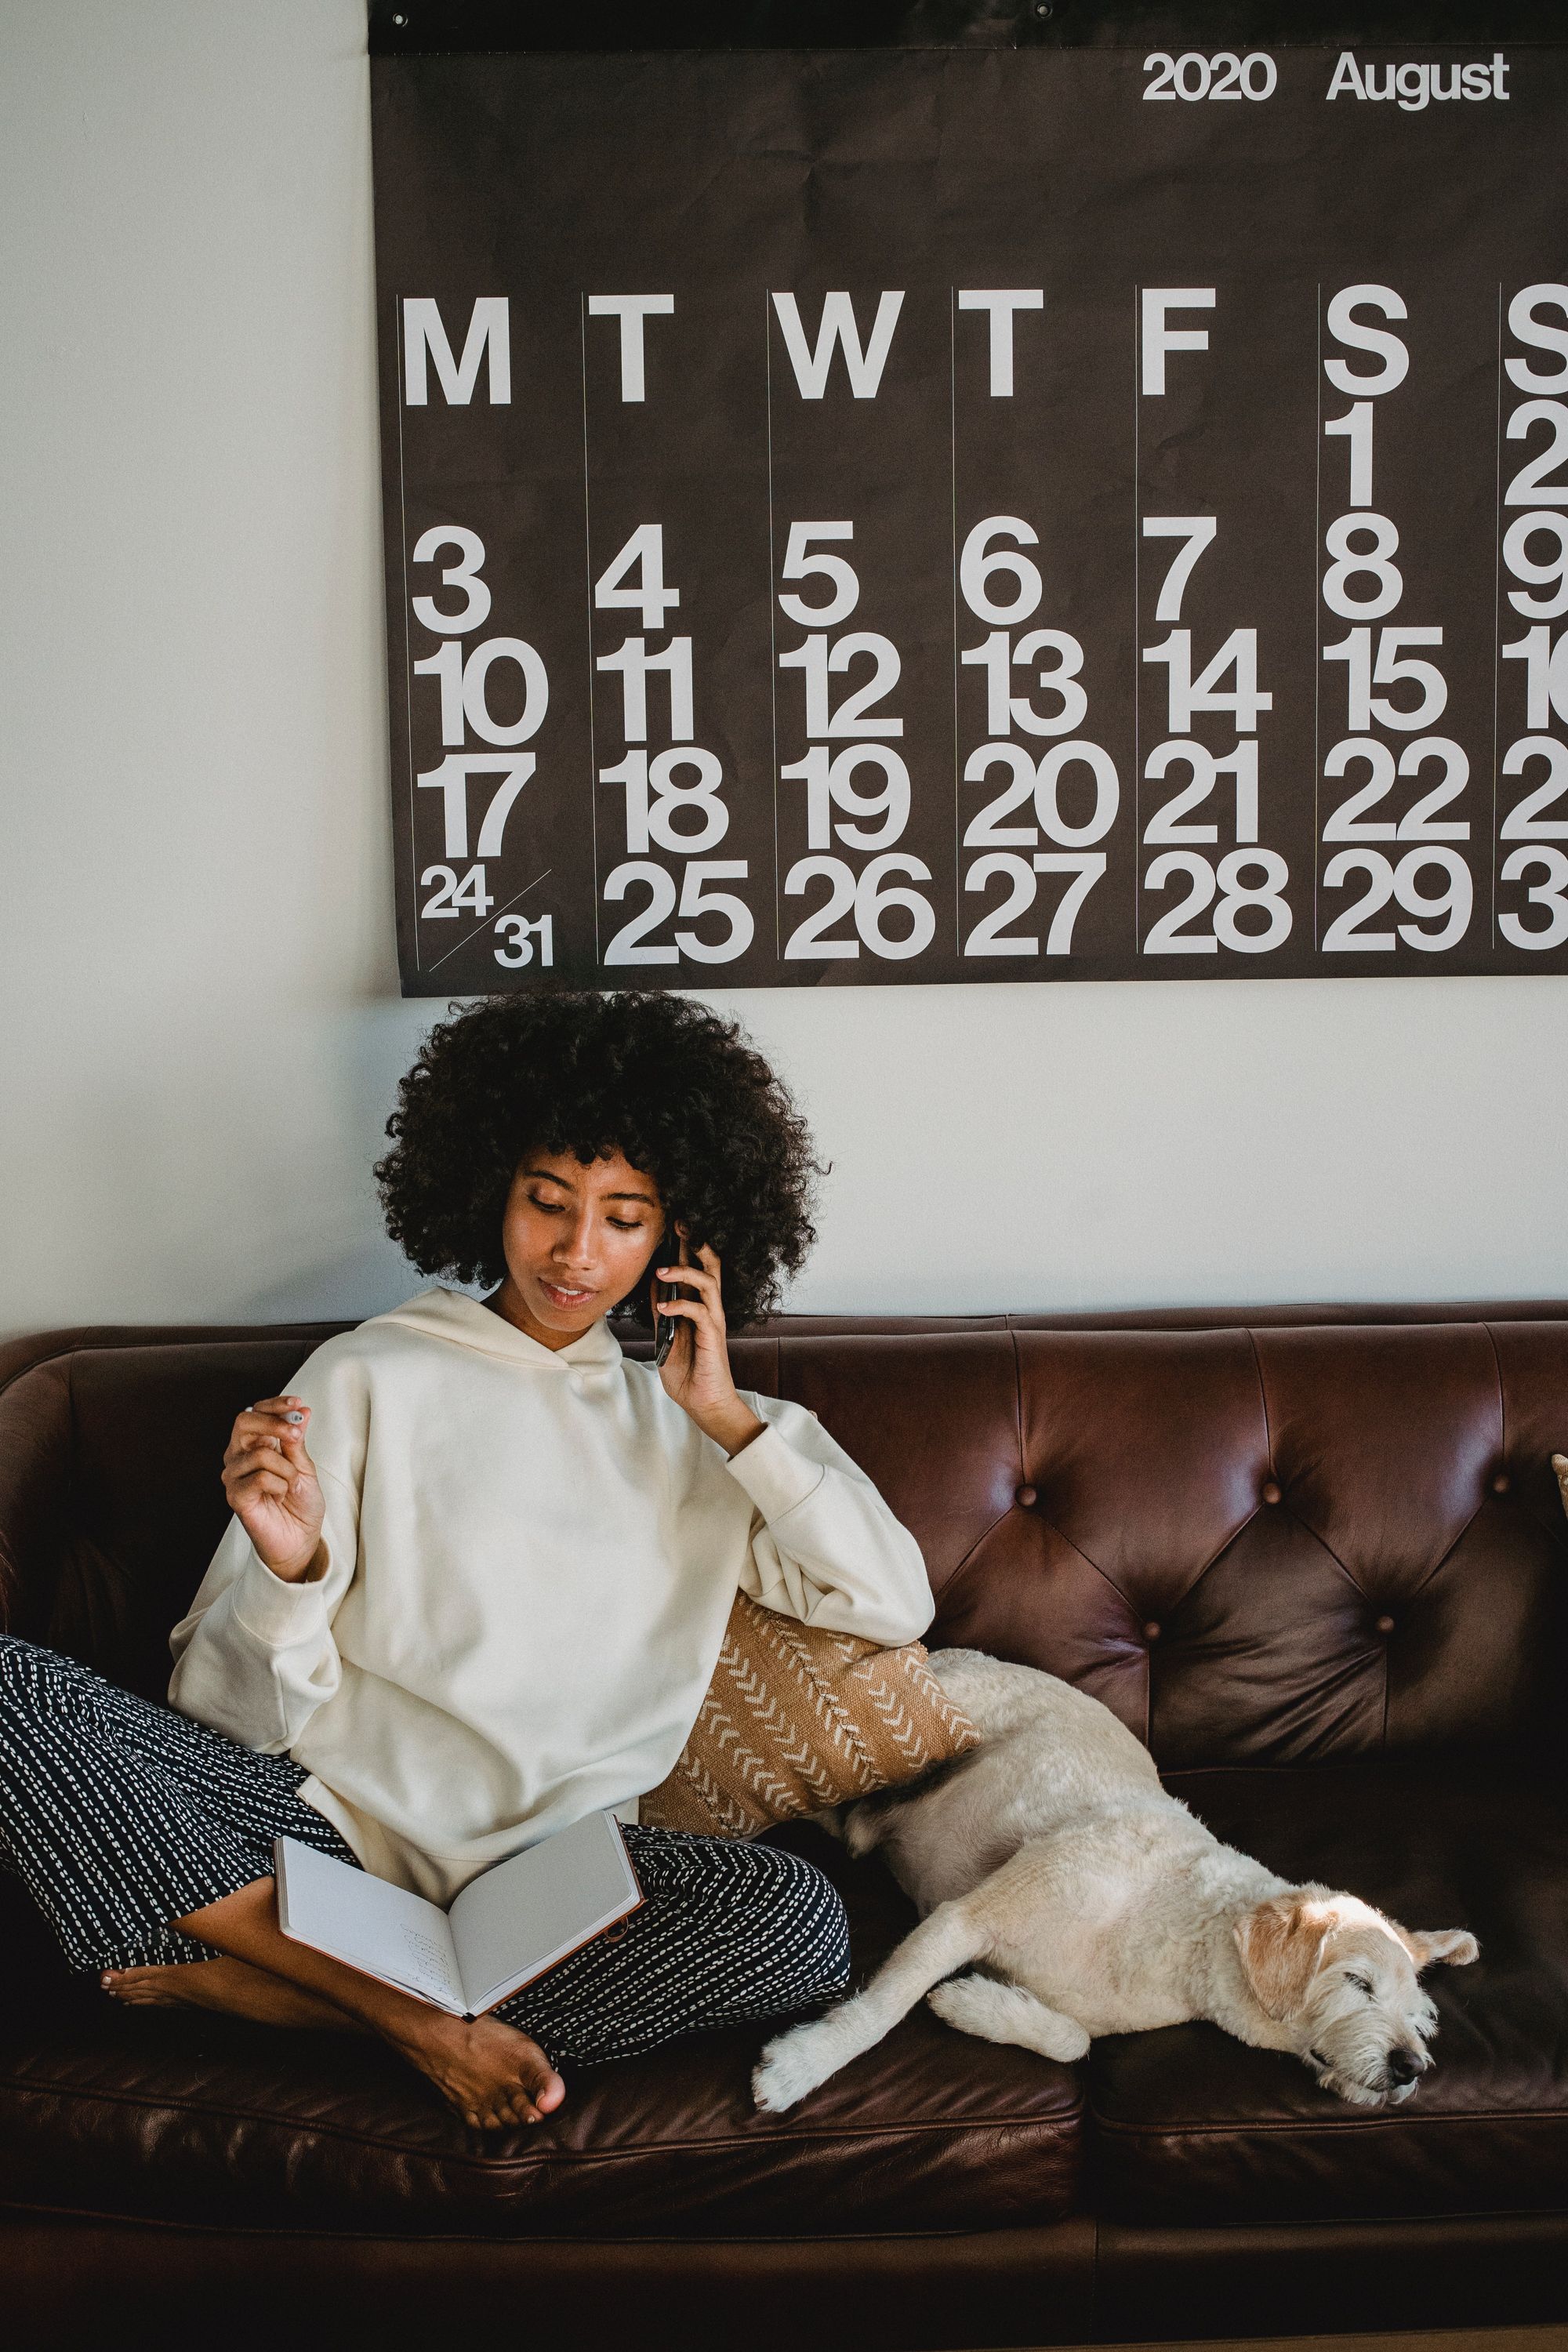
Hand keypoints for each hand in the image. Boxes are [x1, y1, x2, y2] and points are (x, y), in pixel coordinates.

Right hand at [222, 1397, 326, 1582]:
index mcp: (255, 1445)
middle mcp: (240, 1457)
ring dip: (286, 1469)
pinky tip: (280, 1495)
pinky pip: (260, 1477)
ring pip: (260, 1454)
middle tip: (296, 1436)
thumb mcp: (304, 1465)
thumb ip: (297, 1439)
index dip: (275, 1404)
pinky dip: (279, 1485)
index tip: (297, 1404)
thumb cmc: (300, 1503)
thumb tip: (302, 1410)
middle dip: (275, 1424)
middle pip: (244, 1422)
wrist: (300, 1540)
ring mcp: (234, 1476)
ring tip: (290, 1485)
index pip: (255, 1412)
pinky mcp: (235, 1496)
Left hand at [654, 1236, 764, 1456]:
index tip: (676, 1224)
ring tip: (662, 1271)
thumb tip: (654, 1287)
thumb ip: (664, 1312)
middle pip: (712, 1265)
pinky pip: (700, 1312)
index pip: (699, 1267)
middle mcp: (711, 1309)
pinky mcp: (713, 1336)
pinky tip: (664, 1308)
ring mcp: (714, 1321)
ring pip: (708, 1282)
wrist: (704, 1403)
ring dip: (684, 1273)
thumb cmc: (688, 1374)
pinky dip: (680, 1305)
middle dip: (697, 1243)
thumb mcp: (667, 1337)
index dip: (689, 1245)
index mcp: (701, 1306)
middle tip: (682, 1225)